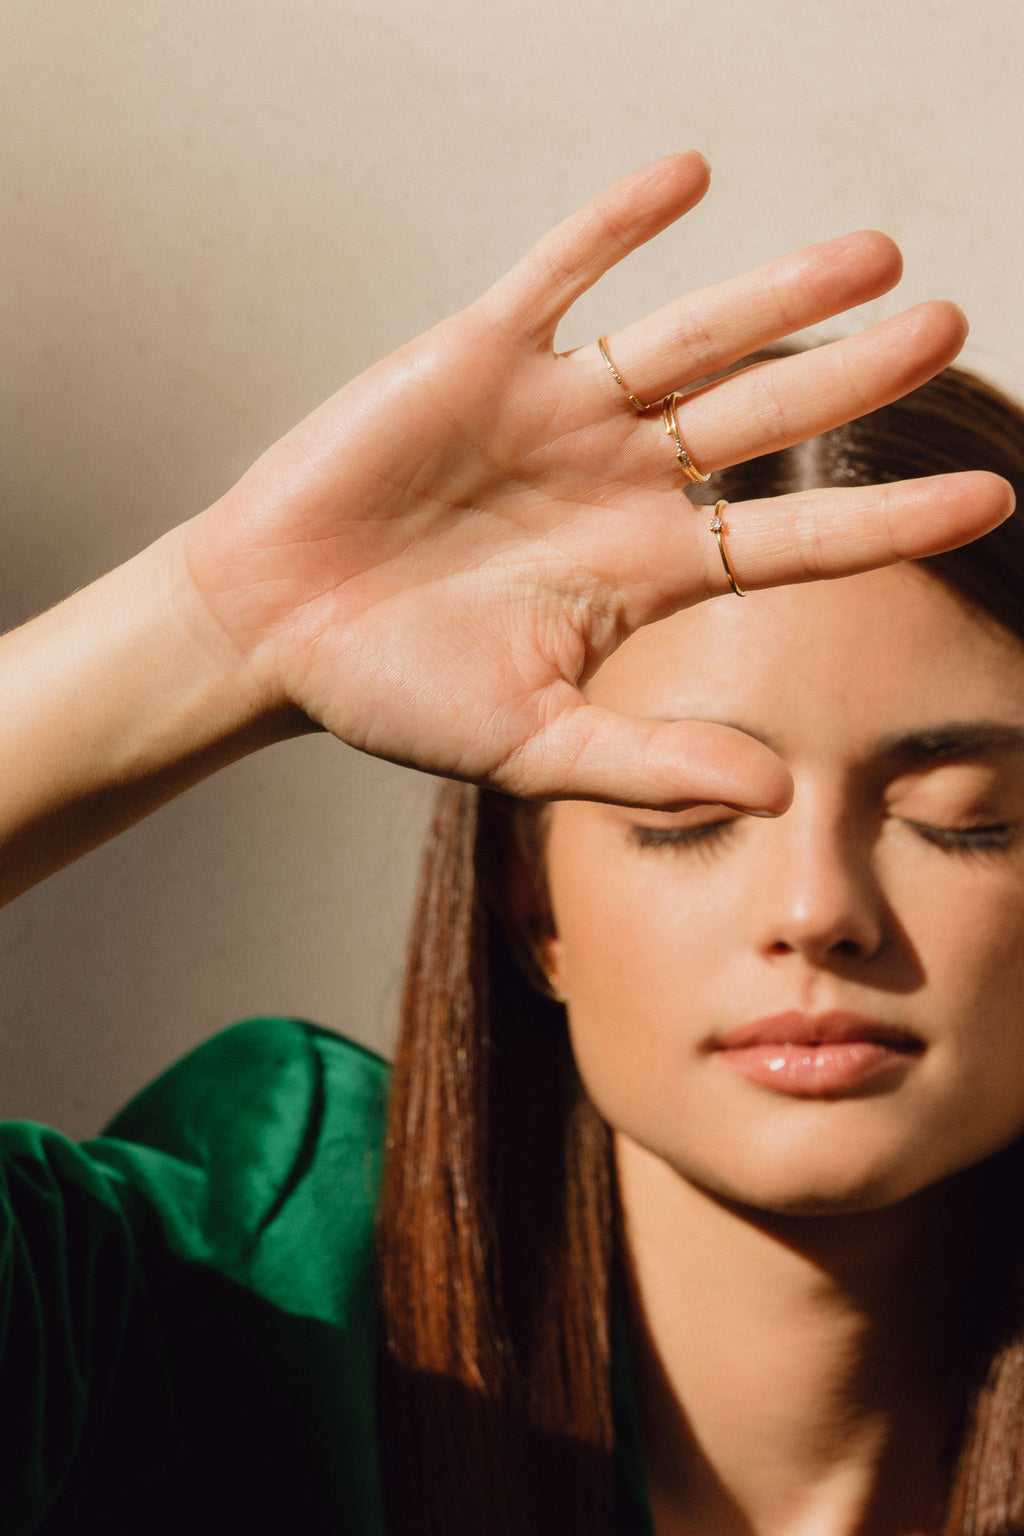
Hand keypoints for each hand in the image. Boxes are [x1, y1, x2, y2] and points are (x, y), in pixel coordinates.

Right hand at [182, 152, 1011, 807]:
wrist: (276, 631)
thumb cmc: (401, 696)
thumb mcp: (535, 747)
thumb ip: (652, 763)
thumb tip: (775, 791)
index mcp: (647, 573)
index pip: (794, 540)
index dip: (888, 520)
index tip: (988, 498)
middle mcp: (623, 482)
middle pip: (764, 420)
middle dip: (854, 378)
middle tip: (948, 329)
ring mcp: (558, 414)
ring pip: (688, 340)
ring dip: (776, 296)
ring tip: (876, 254)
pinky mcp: (482, 357)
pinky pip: (562, 275)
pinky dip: (619, 227)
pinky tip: (694, 179)